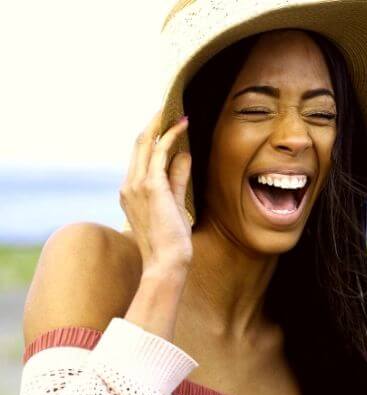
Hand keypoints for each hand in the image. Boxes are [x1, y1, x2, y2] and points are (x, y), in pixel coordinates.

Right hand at [119, 110, 192, 273]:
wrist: (166, 262)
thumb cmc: (171, 241)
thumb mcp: (176, 204)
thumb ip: (178, 179)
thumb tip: (184, 155)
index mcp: (130, 191)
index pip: (139, 156)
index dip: (151, 136)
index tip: (166, 121)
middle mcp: (128, 185)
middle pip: (139, 144)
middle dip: (154, 123)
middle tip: (170, 107)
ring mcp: (136, 185)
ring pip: (146, 143)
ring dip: (162, 125)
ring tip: (177, 111)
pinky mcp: (151, 186)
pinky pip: (160, 152)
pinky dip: (171, 135)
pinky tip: (183, 125)